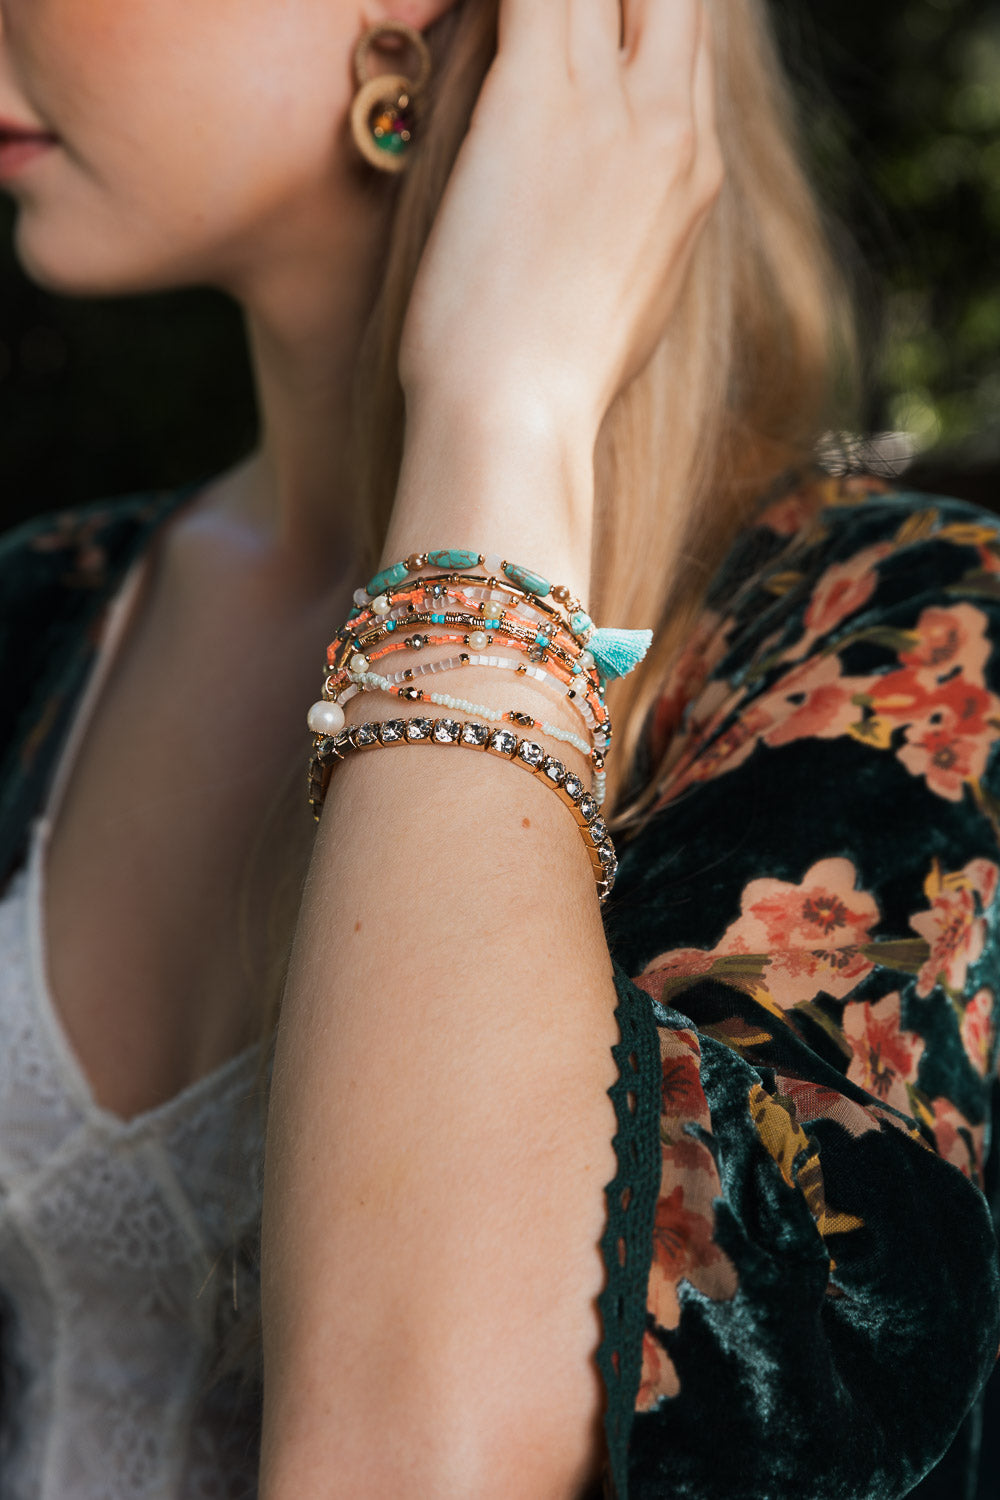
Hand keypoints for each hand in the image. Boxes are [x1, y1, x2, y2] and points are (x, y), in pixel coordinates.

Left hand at [398, 0, 722, 440]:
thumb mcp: (622, 305)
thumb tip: (603, 225)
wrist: (518, 417)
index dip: (637, 11)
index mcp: (692, 176)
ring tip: (505, 23)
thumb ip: (629, 234)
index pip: (683, 41)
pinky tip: (457, 8)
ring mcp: (613, 109)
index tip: (592, 17)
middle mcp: (672, 128)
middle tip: (548, 17)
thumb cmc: (546, 387)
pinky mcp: (536, 97)